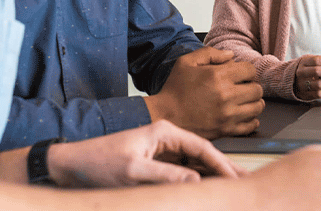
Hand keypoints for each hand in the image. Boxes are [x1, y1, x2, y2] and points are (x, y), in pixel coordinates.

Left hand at [47, 120, 244, 187]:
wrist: (72, 164)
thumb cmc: (99, 163)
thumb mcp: (133, 171)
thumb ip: (166, 174)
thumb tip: (197, 180)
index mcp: (164, 132)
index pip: (202, 147)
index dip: (222, 164)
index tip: (237, 180)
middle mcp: (166, 138)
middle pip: (204, 154)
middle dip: (225, 168)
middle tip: (248, 182)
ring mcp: (161, 150)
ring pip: (196, 163)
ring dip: (214, 175)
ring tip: (235, 187)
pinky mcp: (155, 162)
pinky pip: (183, 170)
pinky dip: (198, 179)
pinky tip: (208, 189)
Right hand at [146, 47, 263, 138]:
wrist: (164, 115)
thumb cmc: (174, 89)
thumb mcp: (186, 62)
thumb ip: (210, 54)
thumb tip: (231, 55)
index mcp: (218, 76)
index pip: (250, 70)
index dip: (247, 70)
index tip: (240, 74)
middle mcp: (226, 96)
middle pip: (257, 89)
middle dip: (252, 85)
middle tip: (242, 87)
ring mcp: (228, 115)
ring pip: (258, 107)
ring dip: (253, 102)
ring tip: (243, 100)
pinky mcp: (226, 130)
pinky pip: (251, 125)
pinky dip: (251, 120)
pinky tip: (242, 114)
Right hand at [293, 54, 320, 100]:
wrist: (292, 80)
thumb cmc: (305, 69)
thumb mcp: (309, 61)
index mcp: (303, 63)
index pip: (317, 60)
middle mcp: (301, 73)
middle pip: (318, 71)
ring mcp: (302, 85)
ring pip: (319, 84)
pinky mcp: (305, 94)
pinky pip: (318, 94)